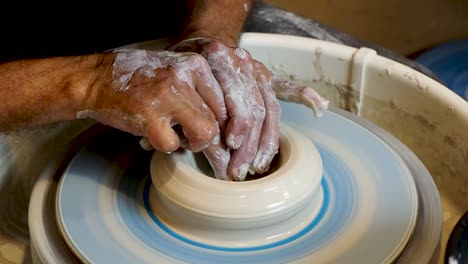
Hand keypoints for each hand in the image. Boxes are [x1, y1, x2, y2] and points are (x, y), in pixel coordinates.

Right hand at [77, 48, 227, 154]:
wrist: (96, 79)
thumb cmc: (136, 78)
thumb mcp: (174, 70)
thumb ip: (199, 88)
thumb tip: (225, 120)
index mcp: (195, 64)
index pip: (227, 100)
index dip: (225, 123)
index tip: (219, 134)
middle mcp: (184, 77)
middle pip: (218, 119)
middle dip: (207, 136)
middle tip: (193, 138)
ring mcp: (166, 96)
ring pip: (204, 133)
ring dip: (192, 143)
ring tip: (178, 137)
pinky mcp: (149, 116)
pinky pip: (173, 144)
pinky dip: (165, 146)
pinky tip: (155, 135)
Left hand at [169, 38, 328, 180]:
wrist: (199, 44)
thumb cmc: (183, 69)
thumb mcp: (172, 83)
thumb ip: (168, 112)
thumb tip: (153, 145)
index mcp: (215, 59)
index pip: (232, 99)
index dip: (234, 126)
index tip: (230, 148)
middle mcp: (240, 62)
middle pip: (253, 108)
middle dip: (249, 144)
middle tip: (241, 170)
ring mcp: (256, 70)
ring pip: (270, 108)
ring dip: (267, 140)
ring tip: (260, 165)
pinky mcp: (265, 76)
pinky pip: (286, 87)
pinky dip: (303, 95)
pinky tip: (318, 106)